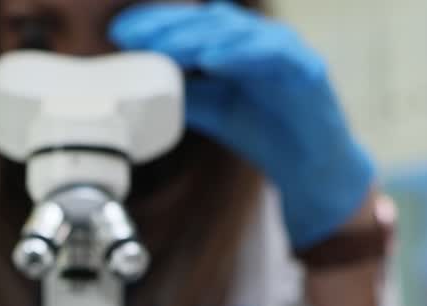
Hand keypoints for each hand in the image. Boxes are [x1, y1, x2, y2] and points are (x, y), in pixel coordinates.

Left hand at [110, 2, 374, 249]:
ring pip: (237, 32)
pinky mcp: (306, 67)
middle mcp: (259, 37)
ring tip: (167, 46)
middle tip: (134, 34)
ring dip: (198, 36)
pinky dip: (240, 54)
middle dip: (170, 26)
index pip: (192, 24)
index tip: (119, 32)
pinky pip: (271, 53)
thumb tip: (139, 83)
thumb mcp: (209, 108)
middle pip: (210, 21)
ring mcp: (284, 48)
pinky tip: (212, 60)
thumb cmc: (260, 130)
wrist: (307, 164)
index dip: (157, 24)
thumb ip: (181, 90)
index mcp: (236, 42)